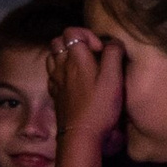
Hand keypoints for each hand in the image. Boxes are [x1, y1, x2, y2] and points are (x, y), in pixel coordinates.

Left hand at [48, 26, 124, 153]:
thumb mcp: (114, 77)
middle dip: (72, 42)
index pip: (72, 31)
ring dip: (64, 56)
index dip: (88, 35)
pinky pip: (52, 75)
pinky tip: (72, 81)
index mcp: (76, 57)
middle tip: (89, 54)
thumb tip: (113, 42)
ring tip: (80, 65)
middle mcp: (62, 66)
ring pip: (52, 57)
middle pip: (57, 41)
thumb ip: (114, 54)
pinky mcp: (55, 94)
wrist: (81, 135)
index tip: (100, 50)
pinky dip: (60, 72)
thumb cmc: (99, 106)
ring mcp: (56, 80)